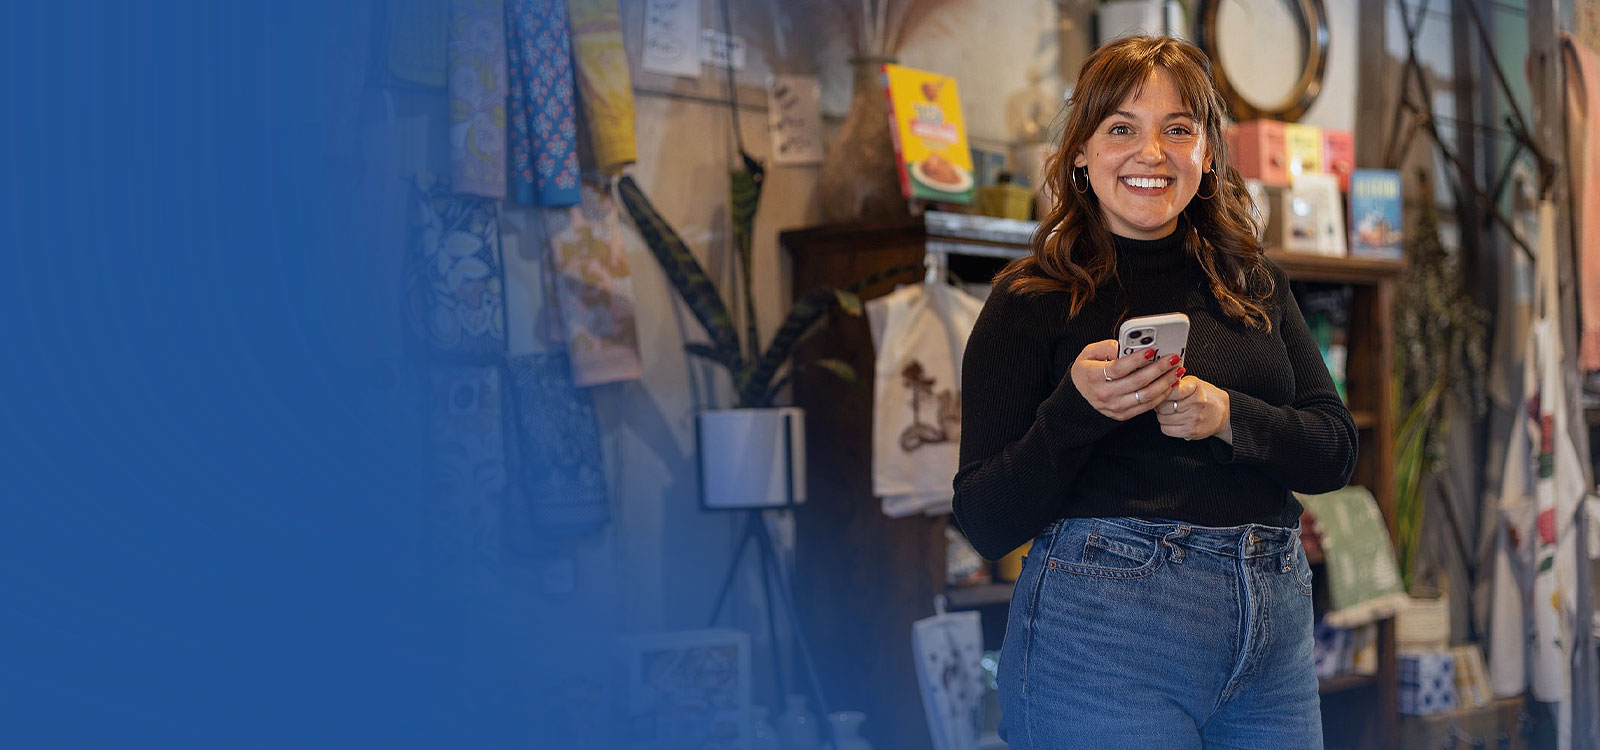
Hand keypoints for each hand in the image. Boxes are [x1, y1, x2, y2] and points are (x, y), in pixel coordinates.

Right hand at [1070, 340, 1184, 420]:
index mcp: (1094, 376)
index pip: (1120, 368)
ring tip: (1177, 371)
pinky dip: (1161, 396)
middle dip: (1159, 369)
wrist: (1078, 396)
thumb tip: (1123, 345)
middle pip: (1138, 382)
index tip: (1152, 350)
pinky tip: (1170, 384)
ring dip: (1165, 383)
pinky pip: (1146, 406)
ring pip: (1146, 396)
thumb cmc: (1086, 371)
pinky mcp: (1123, 415)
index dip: (1137, 359)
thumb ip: (1105, 347)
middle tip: (1173, 359)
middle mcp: (1105, 394)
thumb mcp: (1088, 353)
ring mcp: (1114, 407)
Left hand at [1155, 374, 1231, 442]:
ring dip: (1163, 416)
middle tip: (1166, 404)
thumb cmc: (1204, 396)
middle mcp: (1195, 403)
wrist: (1223, 412)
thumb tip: (1156, 386)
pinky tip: (1175, 421)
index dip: (1161, 393)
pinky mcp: (1191, 432)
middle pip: (1162, 407)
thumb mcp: (1192, 382)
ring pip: (1162, 419)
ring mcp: (1193, 419)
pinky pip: (1166, 430)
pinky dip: (1167, 426)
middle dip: (1160, 405)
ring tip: (1172, 412)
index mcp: (1195, 388)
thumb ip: (1175, 382)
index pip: (1168, 391)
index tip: (1162, 393)